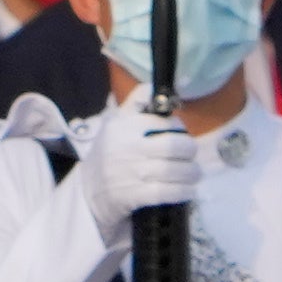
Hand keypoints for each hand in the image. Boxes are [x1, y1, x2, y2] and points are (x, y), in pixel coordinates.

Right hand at [79, 101, 211, 222]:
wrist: (87, 192)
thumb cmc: (109, 154)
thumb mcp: (115, 124)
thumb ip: (135, 102)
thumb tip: (154, 85)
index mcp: (122, 127)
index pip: (163, 123)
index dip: (179, 128)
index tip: (182, 134)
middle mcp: (126, 148)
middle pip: (173, 146)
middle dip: (190, 151)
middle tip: (191, 156)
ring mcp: (129, 173)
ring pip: (174, 170)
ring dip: (191, 173)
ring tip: (194, 174)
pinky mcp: (132, 196)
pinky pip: (167, 192)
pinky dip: (183, 191)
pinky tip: (189, 190)